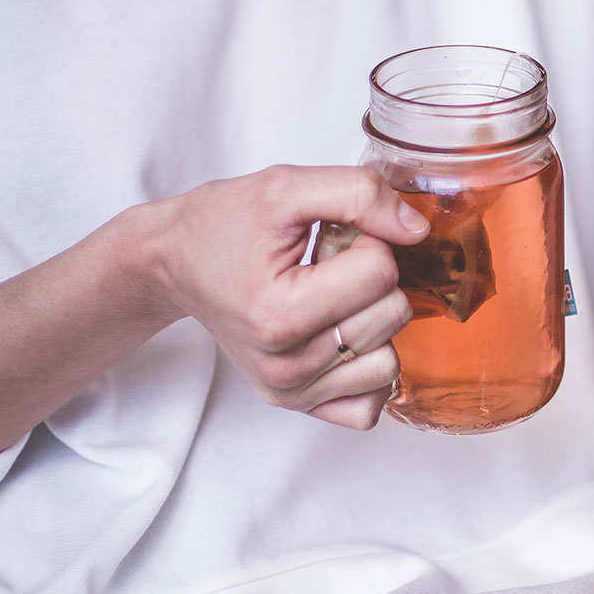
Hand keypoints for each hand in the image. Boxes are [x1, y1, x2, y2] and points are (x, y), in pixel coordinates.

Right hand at [146, 165, 429, 428]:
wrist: (177, 261)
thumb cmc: (223, 225)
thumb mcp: (286, 187)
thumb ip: (358, 194)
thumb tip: (416, 230)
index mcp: (278, 313)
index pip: (381, 273)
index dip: (367, 241)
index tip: (330, 239)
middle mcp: (284, 366)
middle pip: (393, 315)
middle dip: (371, 280)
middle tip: (325, 267)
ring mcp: (290, 392)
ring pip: (391, 362)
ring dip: (372, 322)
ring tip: (328, 299)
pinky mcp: (298, 406)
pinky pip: (371, 405)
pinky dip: (367, 368)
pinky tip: (341, 336)